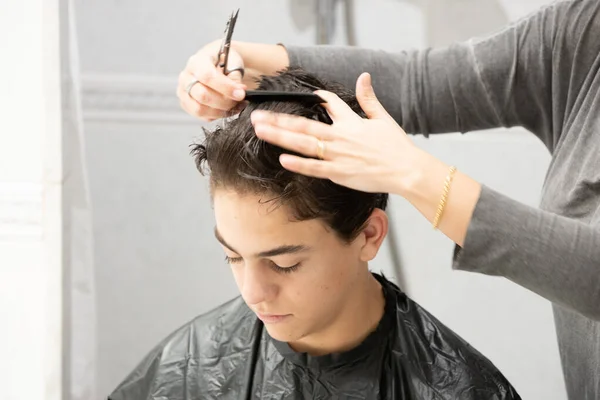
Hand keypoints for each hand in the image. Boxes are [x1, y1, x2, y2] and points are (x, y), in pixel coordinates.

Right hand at [177, 40, 246, 121]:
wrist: (218, 64)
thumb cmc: (224, 61)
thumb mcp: (233, 62)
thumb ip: (235, 77)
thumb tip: (238, 93)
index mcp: (196, 62)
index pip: (207, 76)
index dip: (225, 87)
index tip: (240, 94)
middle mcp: (186, 77)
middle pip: (202, 95)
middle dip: (224, 102)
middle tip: (239, 100)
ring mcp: (183, 92)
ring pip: (200, 109)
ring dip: (221, 111)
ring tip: (235, 105)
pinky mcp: (187, 104)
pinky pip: (201, 116)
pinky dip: (217, 115)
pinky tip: (227, 109)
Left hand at [250, 73, 423, 195]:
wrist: (407, 170)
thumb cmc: (397, 147)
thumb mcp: (384, 118)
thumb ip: (369, 98)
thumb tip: (364, 76)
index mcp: (351, 122)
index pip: (328, 103)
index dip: (314, 97)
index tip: (298, 94)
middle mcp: (340, 136)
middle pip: (303, 125)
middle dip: (278, 119)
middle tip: (257, 116)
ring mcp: (338, 155)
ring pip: (304, 144)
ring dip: (280, 136)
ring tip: (260, 130)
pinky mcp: (340, 173)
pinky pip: (315, 168)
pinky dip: (299, 164)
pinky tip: (282, 159)